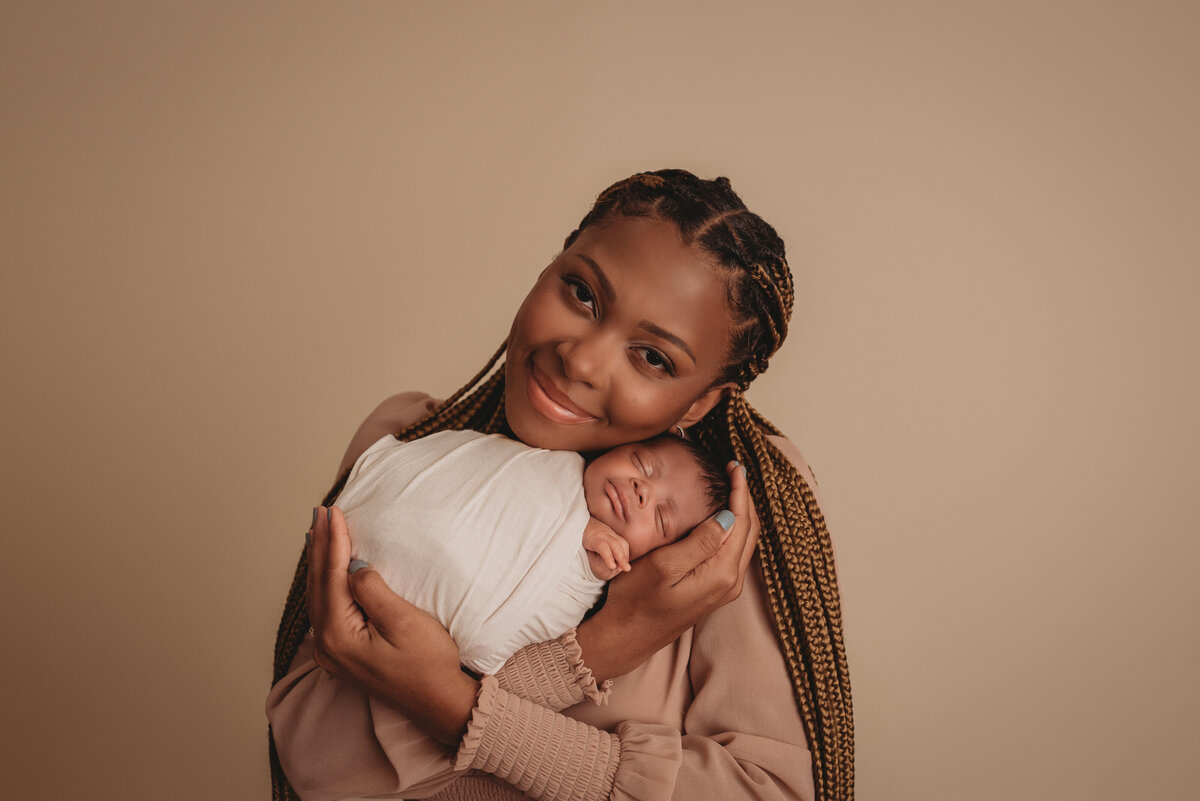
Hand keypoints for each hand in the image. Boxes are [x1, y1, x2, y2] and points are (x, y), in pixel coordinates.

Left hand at [306, 505, 477, 744]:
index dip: (333, 540)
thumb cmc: (428, 664)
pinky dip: (325, 581)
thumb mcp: (404, 622)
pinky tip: (327, 570)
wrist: (438, 704)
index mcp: (339, 634)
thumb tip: (354, 568)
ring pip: (319, 595)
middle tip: (319, 512)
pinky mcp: (343, 653)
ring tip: (318, 532)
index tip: (333, 511)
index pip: (332, 575)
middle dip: (319, 545)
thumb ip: (373, 590)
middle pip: (318, 584)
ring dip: (319, 561)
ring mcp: (332, 651)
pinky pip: (326, 607)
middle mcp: (327, 645)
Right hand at [576, 461, 760, 680]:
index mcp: (721, 574)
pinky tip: (719, 515)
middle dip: (743, 498)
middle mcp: (730, 583)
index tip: (734, 466)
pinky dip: (731, 527)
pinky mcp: (712, 589)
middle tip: (732, 470)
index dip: (740, 492)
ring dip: (739, 511)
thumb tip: (729, 516)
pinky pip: (731, 551)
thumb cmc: (637, 600)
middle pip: (748, 531)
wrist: (626, 636)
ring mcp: (723, 588)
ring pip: (742, 541)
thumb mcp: (665, 566)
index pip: (742, 523)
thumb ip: (701, 542)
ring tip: (729, 485)